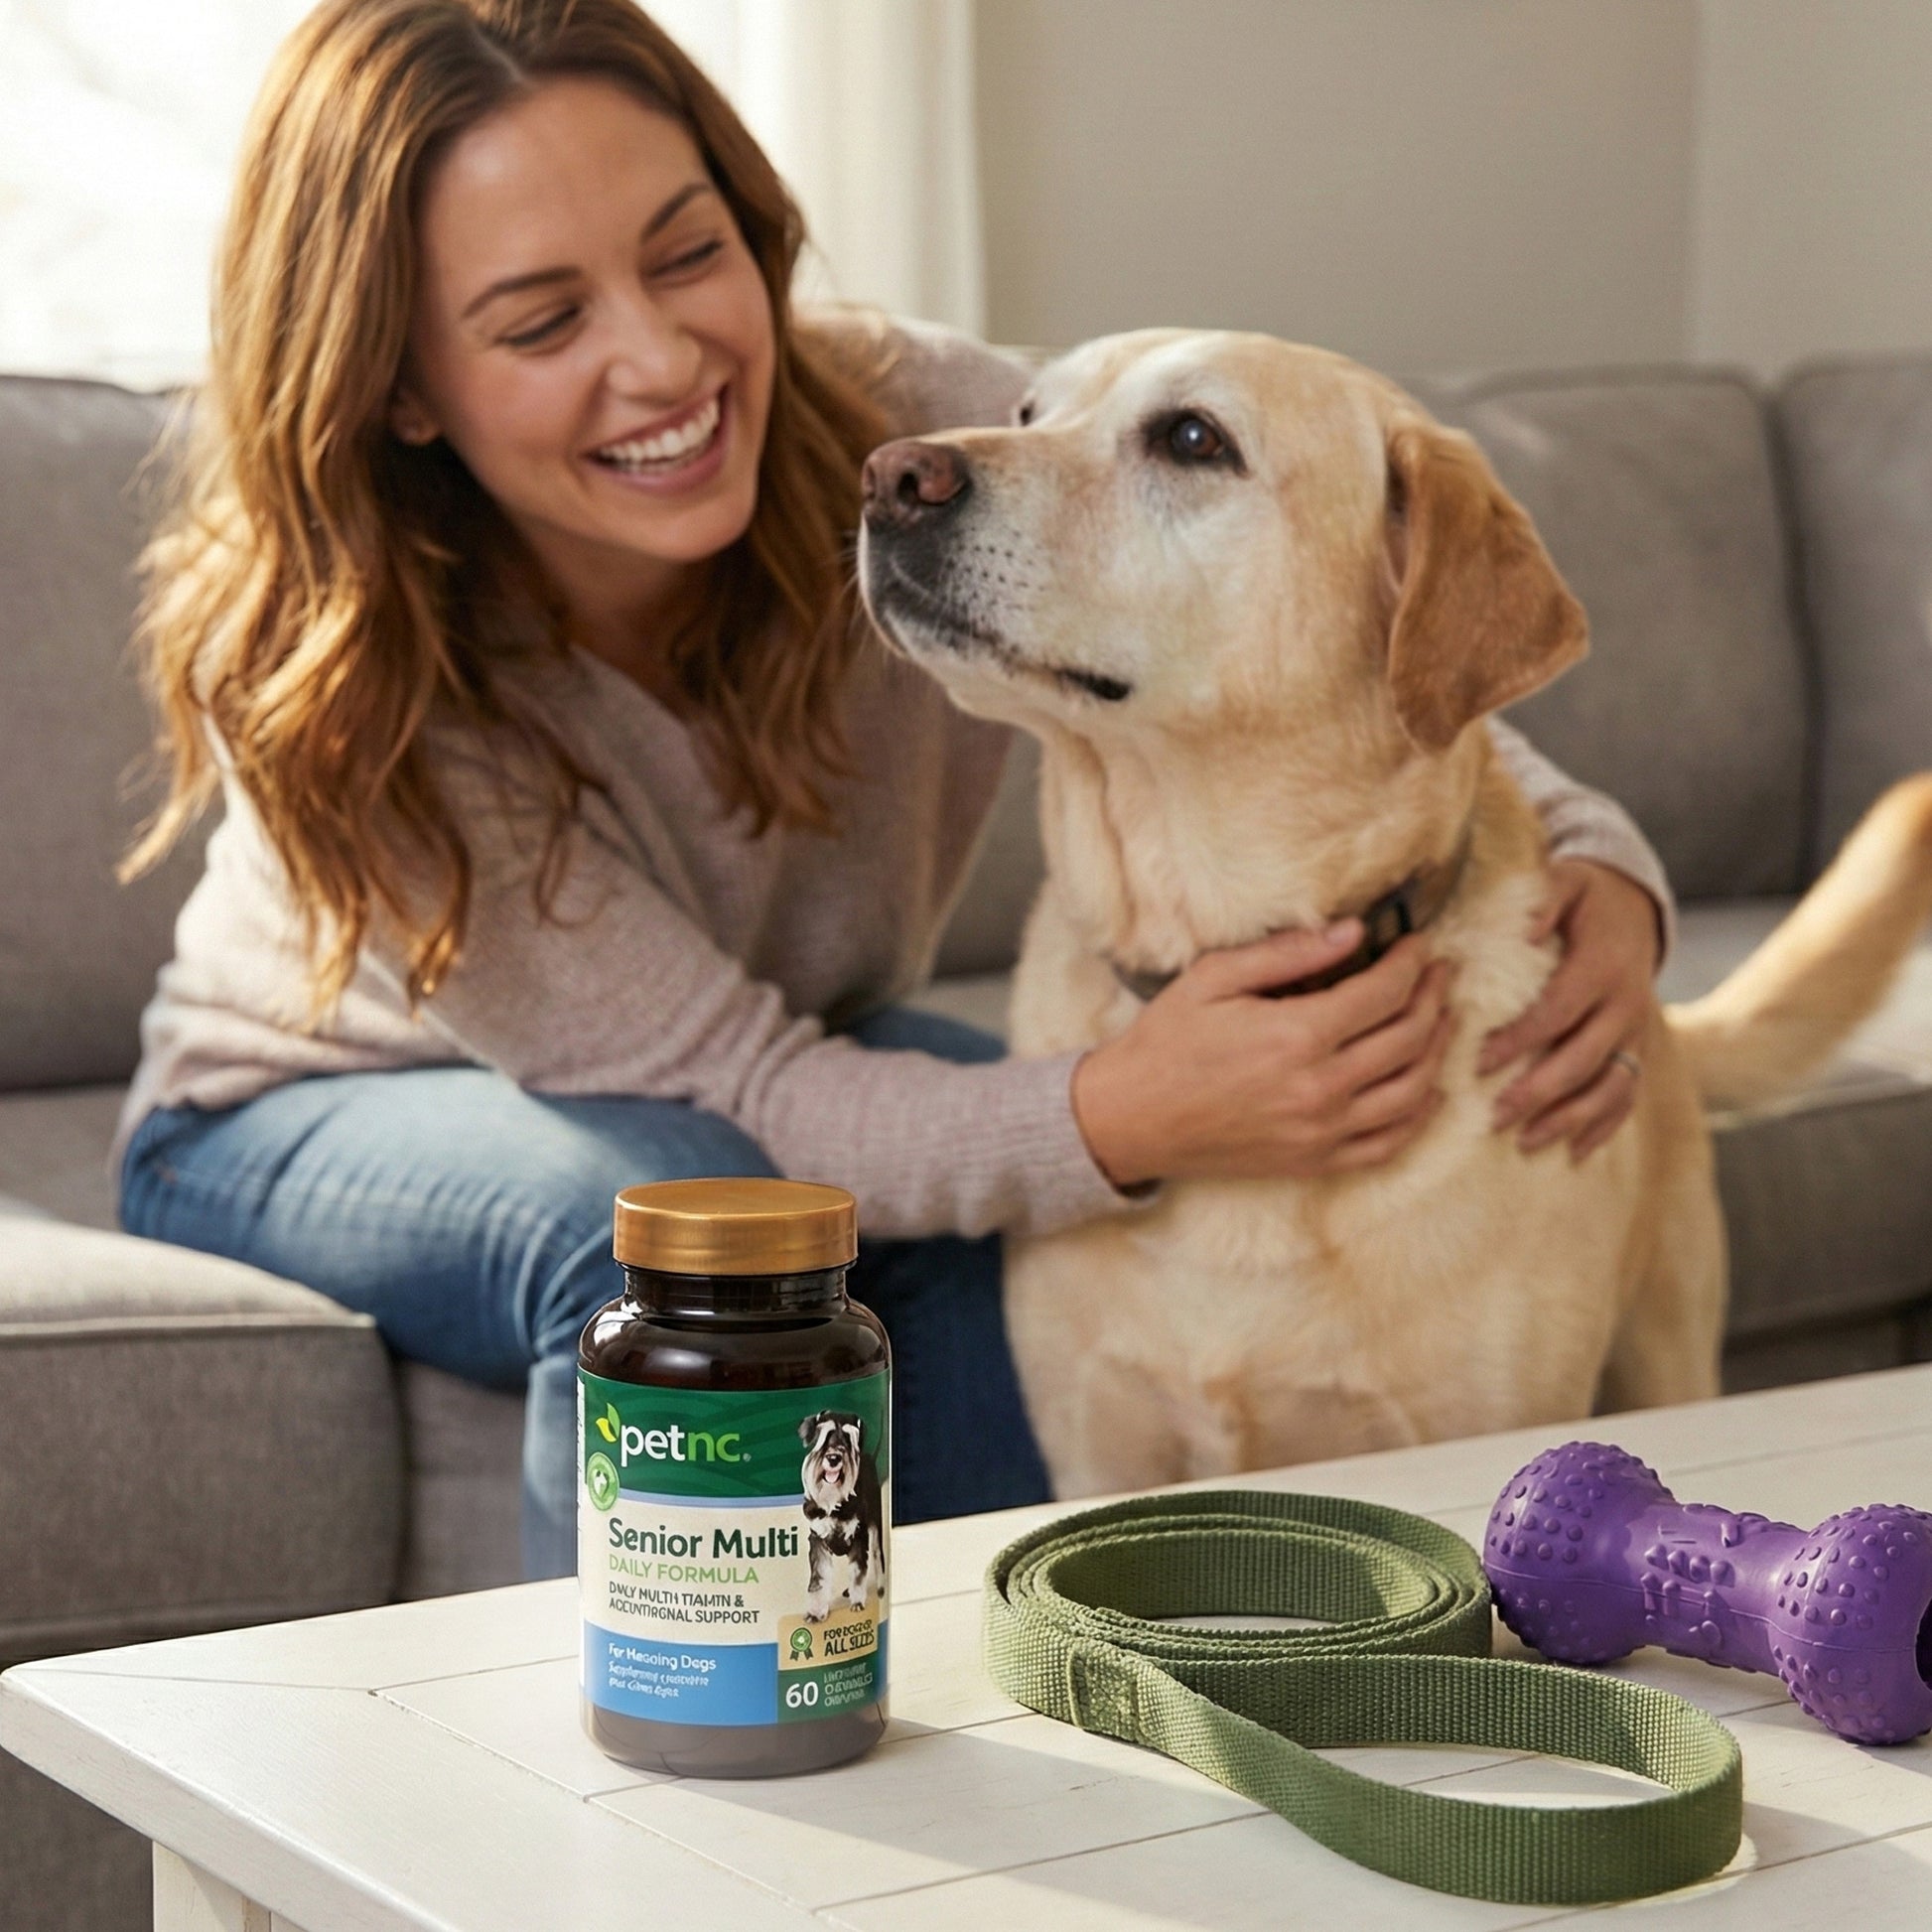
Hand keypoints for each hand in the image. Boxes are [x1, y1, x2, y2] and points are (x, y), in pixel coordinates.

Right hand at [1072, 921, 1456, 1188]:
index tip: (1420, 944)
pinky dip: (1419, 1115)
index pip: (1385, 993)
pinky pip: (1389, 1142)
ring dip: (1437, 1050)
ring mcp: (1322, 1130)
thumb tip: (1354, 932)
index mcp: (1297, 1035)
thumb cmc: (1166, 1042)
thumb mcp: (1214, 978)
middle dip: (1434, 997)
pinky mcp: (1315, 1161)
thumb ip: (1287, 954)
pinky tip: (1428, 1089)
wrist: (1130, 1119)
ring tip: (1441, 1020)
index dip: (1412, 963)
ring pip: (1412, 1090)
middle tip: (1439, 973)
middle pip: (1409, 1038)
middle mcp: (1320, 1087)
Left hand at [1478, 859, 1659, 1160]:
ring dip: (1570, 1118)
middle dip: (1539, 1091)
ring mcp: (1637, 1031)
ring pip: (1611, 1085)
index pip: (1559, 1011)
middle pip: (1584, 1058)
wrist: (1635, 907)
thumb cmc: (1585, 897)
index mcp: (1603, 965)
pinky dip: (1604, 1125)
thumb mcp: (1566, 881)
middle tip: (1494, 1116)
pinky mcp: (1638, 1047)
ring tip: (1526, 1141)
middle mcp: (1627, 1003)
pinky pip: (1628, 1093)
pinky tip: (1575, 1151)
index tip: (1480, 1062)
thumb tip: (1523, 930)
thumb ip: (1543, 900)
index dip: (1522, 1039)